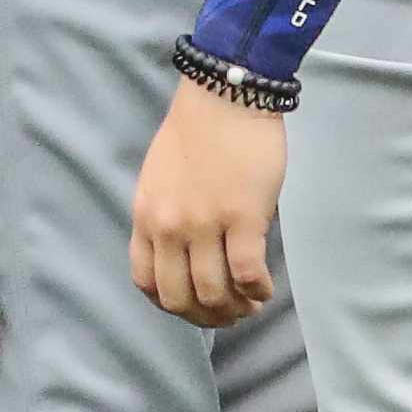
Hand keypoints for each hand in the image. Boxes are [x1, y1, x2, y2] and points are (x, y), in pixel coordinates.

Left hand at [128, 79, 286, 328]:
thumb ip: (164, 216)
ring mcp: (204, 224)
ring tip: (250, 303)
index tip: (194, 304)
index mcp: (146, 216)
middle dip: (205, 317)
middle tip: (229, 313)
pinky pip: (246, 274)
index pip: (146, 282)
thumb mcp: (159, 178)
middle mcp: (169, 226)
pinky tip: (265, 288)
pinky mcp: (242, 217)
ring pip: (213, 293)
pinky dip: (257, 291)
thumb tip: (185, 254)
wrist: (225, 94)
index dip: (172, 304)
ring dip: (235, 309)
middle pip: (178, 298)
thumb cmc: (196, 130)